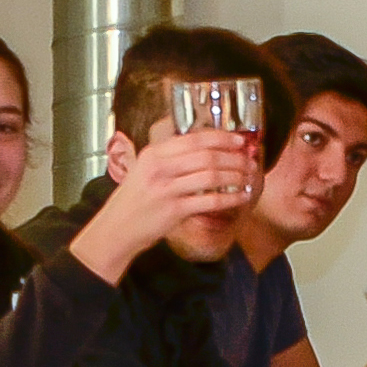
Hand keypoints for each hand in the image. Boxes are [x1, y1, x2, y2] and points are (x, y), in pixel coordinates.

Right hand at [70, 129, 260, 279]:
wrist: (116, 228)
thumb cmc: (135, 199)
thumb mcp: (146, 169)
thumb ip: (171, 157)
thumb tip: (208, 148)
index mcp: (154, 153)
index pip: (195, 138)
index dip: (222, 137)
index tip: (240, 140)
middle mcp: (160, 168)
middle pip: (207, 155)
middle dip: (234, 157)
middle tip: (249, 160)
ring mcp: (167, 190)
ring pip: (211, 176)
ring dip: (235, 175)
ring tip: (248, 176)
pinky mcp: (174, 211)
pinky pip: (210, 201)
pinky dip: (230, 198)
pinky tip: (241, 197)